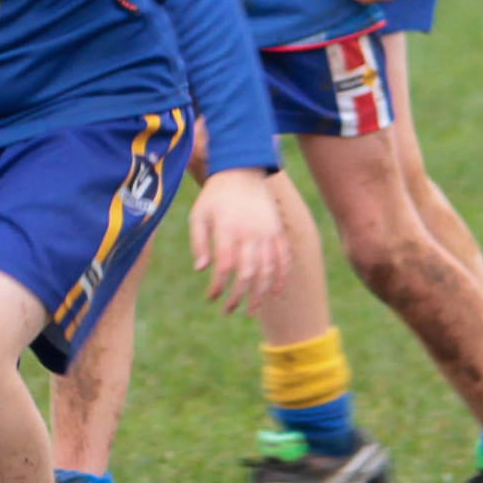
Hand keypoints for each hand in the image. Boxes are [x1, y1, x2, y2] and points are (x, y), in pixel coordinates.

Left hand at [188, 167, 287, 314]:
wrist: (242, 171)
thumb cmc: (214, 196)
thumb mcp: (198, 215)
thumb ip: (198, 242)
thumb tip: (201, 270)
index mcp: (229, 230)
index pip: (225, 267)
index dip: (219, 287)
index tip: (212, 297)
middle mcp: (251, 234)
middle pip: (249, 274)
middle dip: (239, 297)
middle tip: (229, 310)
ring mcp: (268, 233)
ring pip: (269, 271)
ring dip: (261, 294)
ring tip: (252, 310)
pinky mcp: (279, 232)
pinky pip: (284, 259)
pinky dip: (281, 278)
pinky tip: (274, 293)